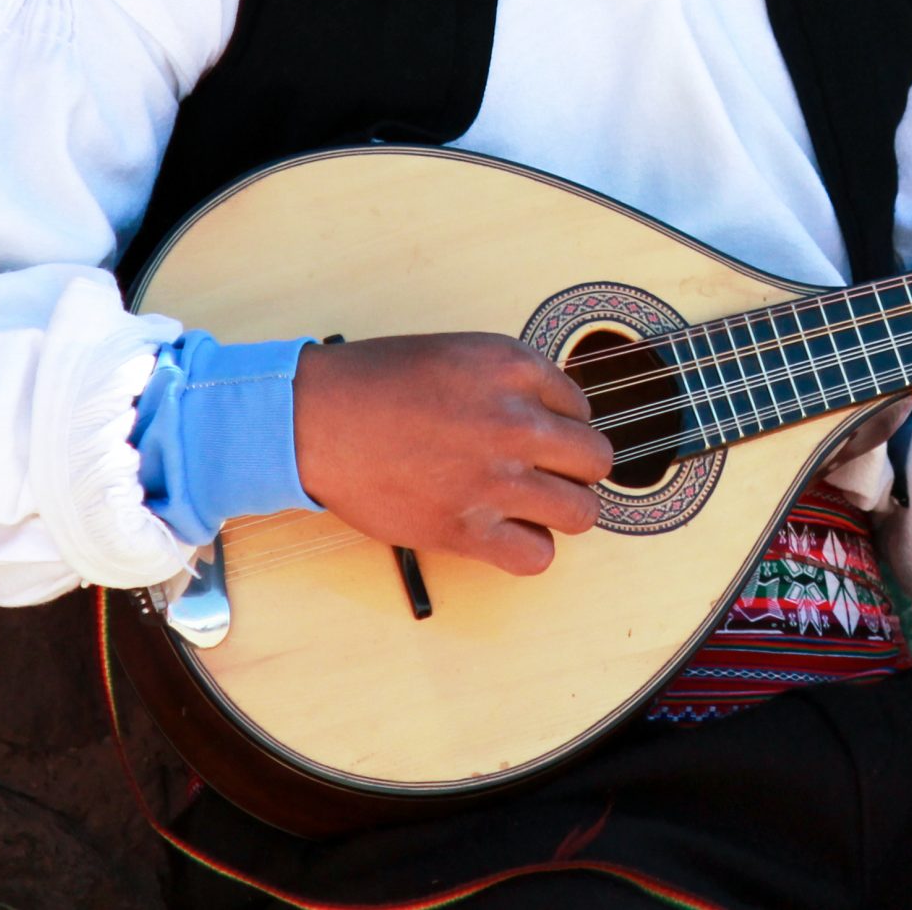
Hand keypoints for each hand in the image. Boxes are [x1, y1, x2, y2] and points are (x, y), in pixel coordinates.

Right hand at [292, 333, 613, 575]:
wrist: (315, 419)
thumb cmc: (377, 383)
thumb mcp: (460, 353)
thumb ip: (513, 380)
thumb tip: (555, 414)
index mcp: (514, 367)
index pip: (581, 405)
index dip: (561, 422)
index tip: (536, 432)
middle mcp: (515, 421)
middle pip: (596, 459)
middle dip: (576, 467)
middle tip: (546, 472)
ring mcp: (494, 478)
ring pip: (581, 512)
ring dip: (563, 510)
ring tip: (534, 506)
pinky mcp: (466, 529)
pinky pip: (537, 557)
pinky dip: (530, 550)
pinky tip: (508, 534)